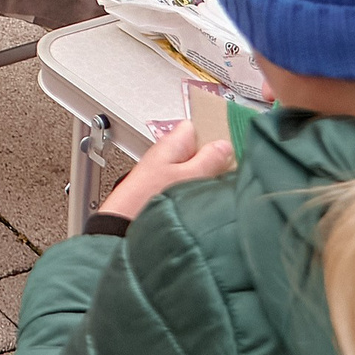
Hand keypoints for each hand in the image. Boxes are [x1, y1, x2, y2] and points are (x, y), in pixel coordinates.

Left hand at [96, 118, 233, 220]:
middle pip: (196, 150)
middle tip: (224, 174)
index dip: (212, 136)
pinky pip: (185, 186)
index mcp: (171, 143)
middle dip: (212, 161)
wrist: (126, 227)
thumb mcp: (190, 177)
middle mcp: (165, 156)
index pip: (194, 127)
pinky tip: (200, 204)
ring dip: (203, 179)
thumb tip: (224, 145)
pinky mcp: (162, 192)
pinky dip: (194, 192)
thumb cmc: (149, 199)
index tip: (228, 150)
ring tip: (212, 191)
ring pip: (192, 170)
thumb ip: (209, 159)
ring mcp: (163, 175)